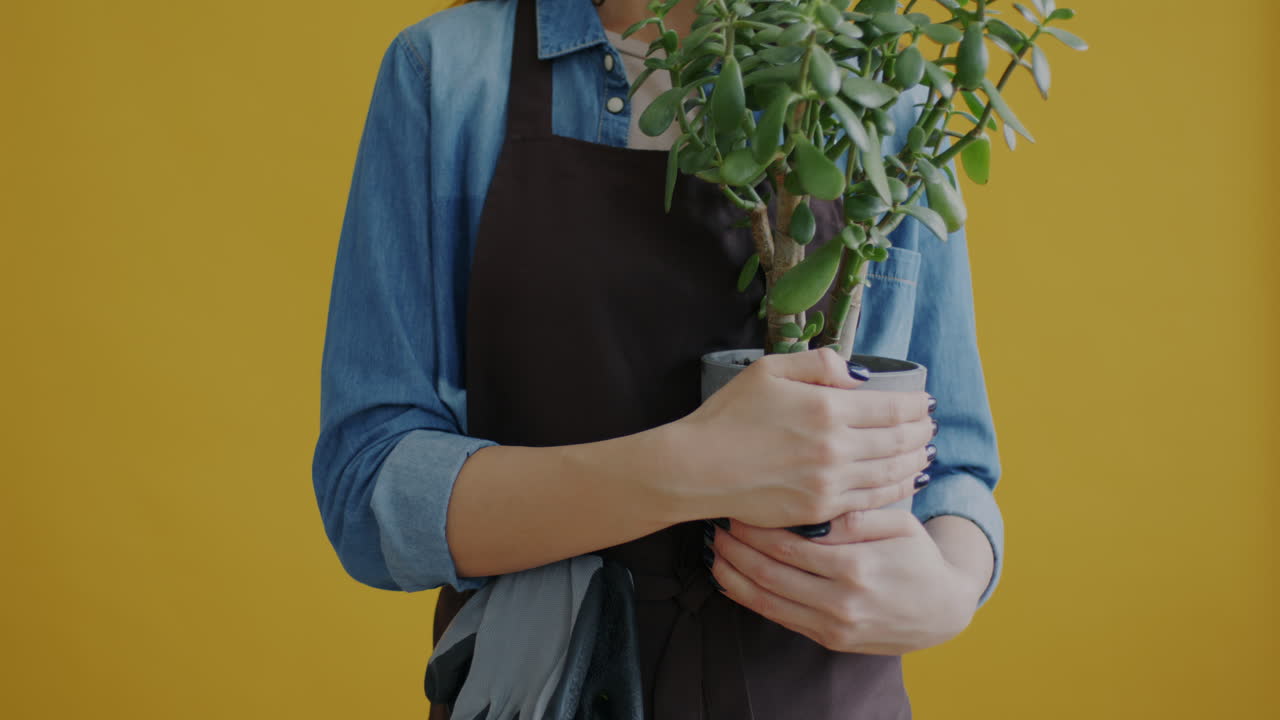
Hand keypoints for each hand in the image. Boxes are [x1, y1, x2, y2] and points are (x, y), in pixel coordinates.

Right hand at [661, 348, 934, 527]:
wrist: (697, 468)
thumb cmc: (728, 415)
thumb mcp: (769, 370)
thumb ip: (819, 364)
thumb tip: (859, 378)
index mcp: (827, 408)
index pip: (892, 407)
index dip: (916, 406)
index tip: (926, 402)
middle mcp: (836, 448)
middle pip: (898, 441)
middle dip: (921, 433)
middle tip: (931, 428)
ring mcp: (830, 483)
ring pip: (891, 473)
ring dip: (915, 462)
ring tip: (926, 454)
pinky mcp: (819, 511)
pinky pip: (870, 501)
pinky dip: (895, 491)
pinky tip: (903, 483)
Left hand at [706, 507, 981, 654]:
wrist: (944, 610)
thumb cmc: (919, 557)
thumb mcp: (900, 525)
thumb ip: (858, 516)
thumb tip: (818, 506)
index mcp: (856, 567)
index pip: (790, 547)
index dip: (757, 528)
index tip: (737, 508)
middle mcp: (840, 602)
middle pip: (770, 574)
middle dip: (737, 550)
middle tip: (715, 527)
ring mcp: (833, 626)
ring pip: (768, 601)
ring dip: (734, 577)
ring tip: (714, 552)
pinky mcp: (829, 640)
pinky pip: (779, 619)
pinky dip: (749, 600)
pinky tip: (730, 581)